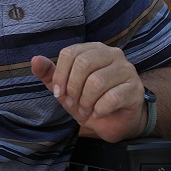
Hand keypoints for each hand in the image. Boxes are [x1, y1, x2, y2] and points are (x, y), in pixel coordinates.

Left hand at [31, 43, 145, 142]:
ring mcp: (126, 70)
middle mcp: (112, 54)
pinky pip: (112, 97)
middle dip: (73, 88)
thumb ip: (49, 74)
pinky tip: (99, 113)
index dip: (60, 75)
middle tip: (72, 103)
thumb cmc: (89, 100)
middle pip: (83, 64)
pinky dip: (100, 109)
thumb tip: (35, 60)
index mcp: (93, 49)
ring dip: (86, 101)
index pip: (70, 53)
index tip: (58, 93)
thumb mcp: (64, 88)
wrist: (113, 121)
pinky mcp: (135, 89)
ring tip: (86, 109)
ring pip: (97, 81)